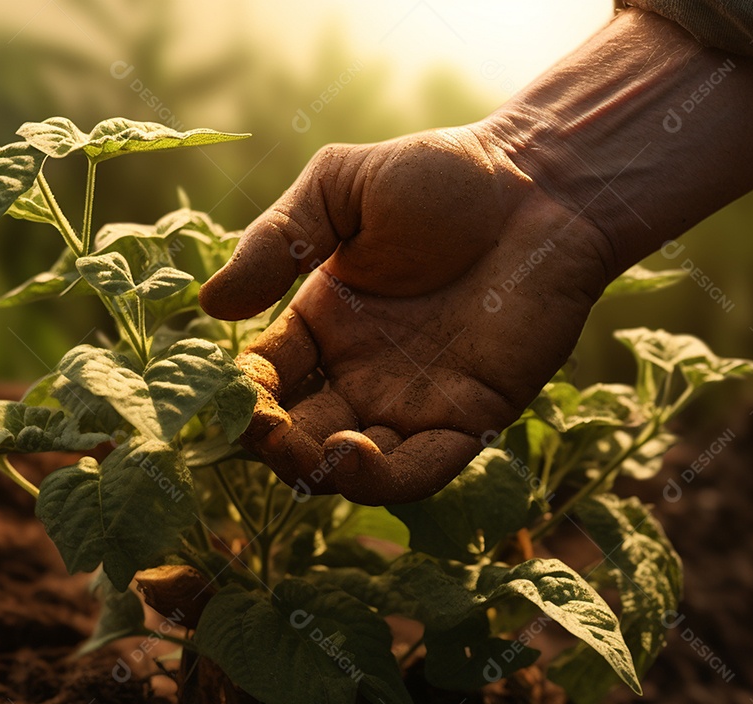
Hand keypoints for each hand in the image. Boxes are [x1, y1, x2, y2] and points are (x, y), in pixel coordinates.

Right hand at [199, 125, 610, 503]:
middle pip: (301, 434)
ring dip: (319, 470)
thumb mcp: (340, 189)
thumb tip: (211, 307)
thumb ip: (278, 241)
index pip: (269, 378)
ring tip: (306, 447)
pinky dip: (382, 478)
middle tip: (262, 431)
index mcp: (326, 323)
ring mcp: (416, 400)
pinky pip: (421, 469)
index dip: (244, 393)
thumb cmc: (443, 176)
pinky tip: (355, 450)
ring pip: (353, 467)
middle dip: (273, 444)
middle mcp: (364, 372)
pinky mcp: (471, 416)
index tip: (232, 392)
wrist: (541, 186)